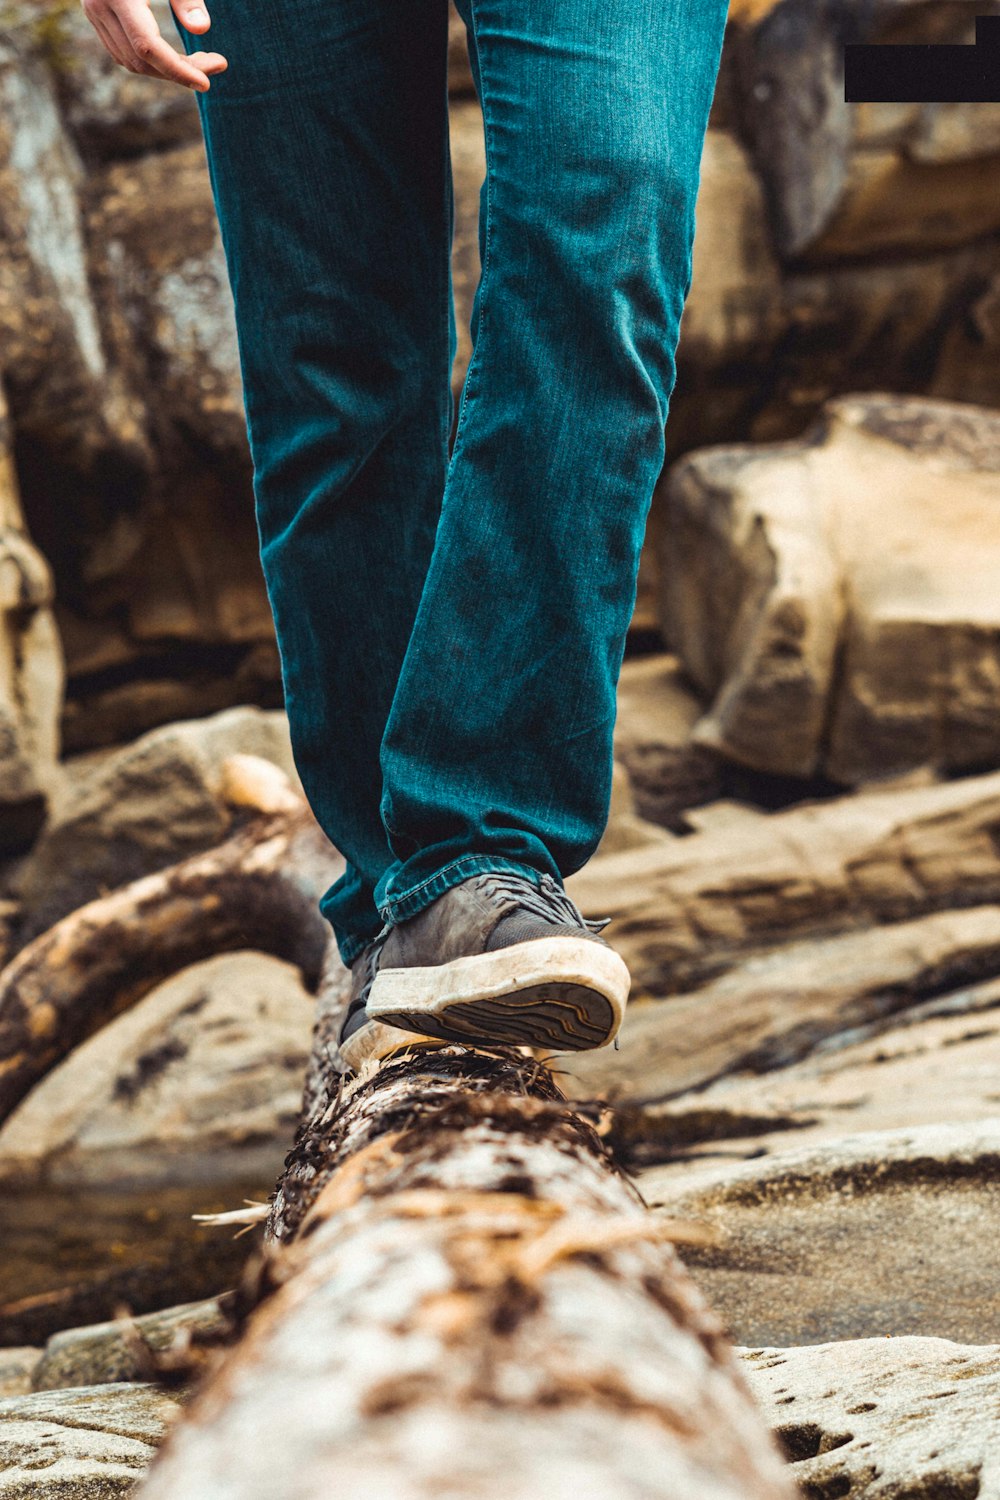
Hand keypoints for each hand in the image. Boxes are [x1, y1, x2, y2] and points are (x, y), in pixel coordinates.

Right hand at [80, 0, 227, 90]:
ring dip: (165, 69)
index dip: (178, 70)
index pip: (148, 47)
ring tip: (200, 61)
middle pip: (140, 60)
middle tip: (215, 64)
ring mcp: (93, 11)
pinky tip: (175, 56)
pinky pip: (122, 51)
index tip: (207, 82)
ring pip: (130, 61)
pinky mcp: (94, 13)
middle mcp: (98, 5)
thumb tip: (202, 29)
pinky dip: (150, 60)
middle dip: (179, 71)